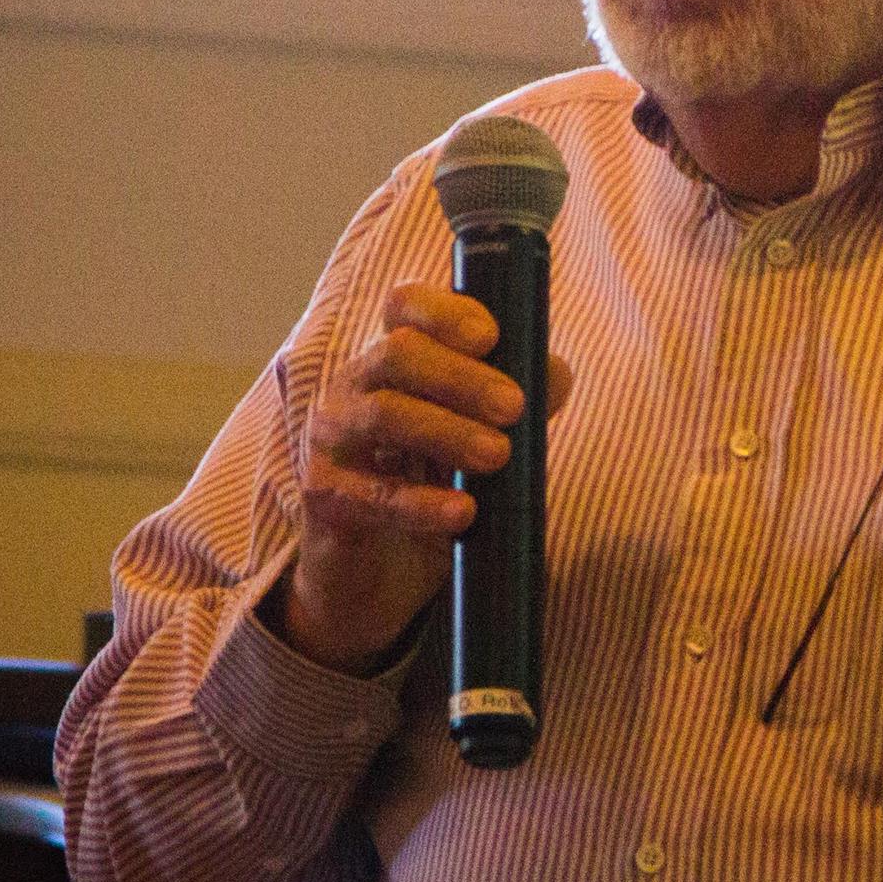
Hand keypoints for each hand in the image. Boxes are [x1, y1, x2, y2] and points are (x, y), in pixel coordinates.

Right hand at [283, 282, 574, 675]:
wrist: (384, 574)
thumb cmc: (436, 486)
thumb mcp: (480, 439)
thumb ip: (515, 403)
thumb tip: (555, 374)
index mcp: (394, 360)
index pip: (405, 307)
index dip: (445, 311)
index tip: (491, 336)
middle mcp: (355, 386)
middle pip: (399, 354)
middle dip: (463, 377)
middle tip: (515, 408)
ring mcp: (333, 439)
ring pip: (385, 414)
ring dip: (448, 431)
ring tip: (497, 456)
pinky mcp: (327, 496)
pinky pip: (373, 494)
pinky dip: (421, 502)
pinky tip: (462, 513)